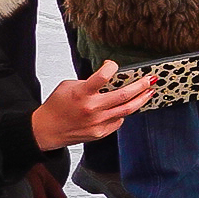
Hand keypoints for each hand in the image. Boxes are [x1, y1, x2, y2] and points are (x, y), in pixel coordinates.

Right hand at [29, 61, 158, 150]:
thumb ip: (89, 82)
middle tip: (150, 79)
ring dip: (141, 99)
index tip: (113, 65)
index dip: (112, 67)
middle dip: (141, 85)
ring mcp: (98, 122)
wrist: (47, 130)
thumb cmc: (57, 106)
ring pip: (127, 109)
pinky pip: (119, 121)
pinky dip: (123, 112)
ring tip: (149, 92)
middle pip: (124, 95)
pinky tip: (126, 107)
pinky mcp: (100, 132)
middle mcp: (92, 109)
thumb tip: (110, 78)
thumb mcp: (68, 86)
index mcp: (82, 93)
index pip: (103, 76)